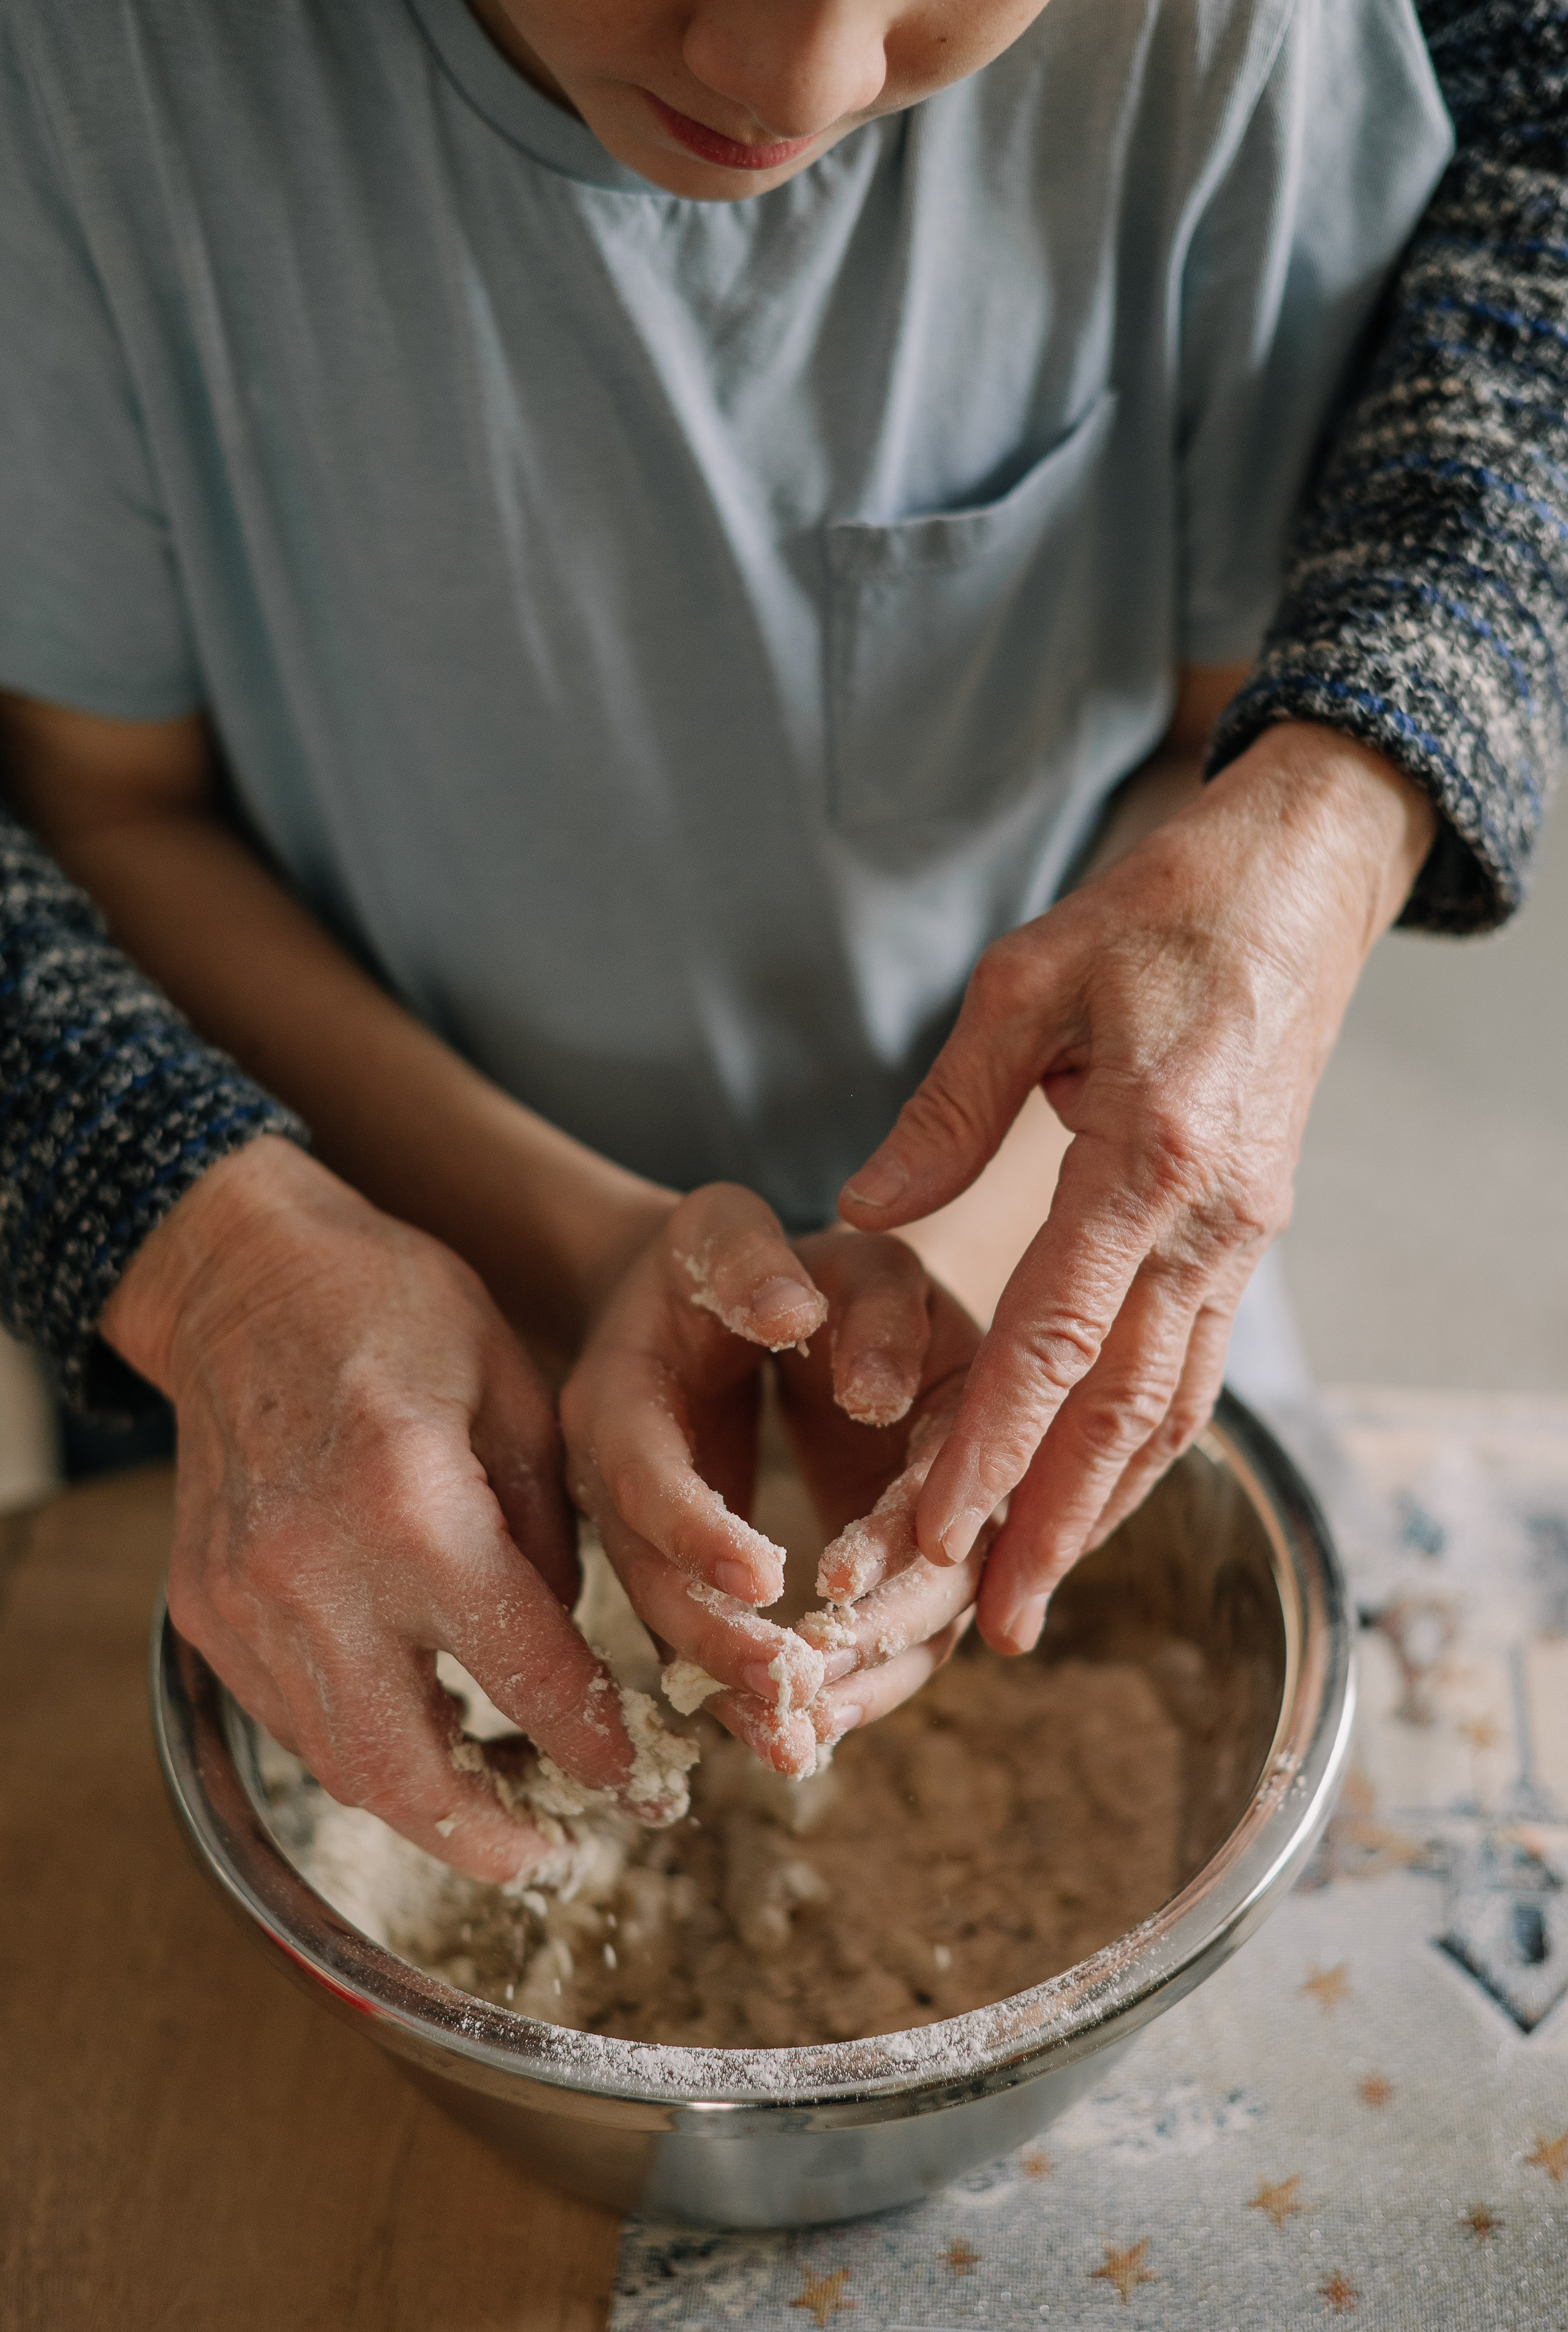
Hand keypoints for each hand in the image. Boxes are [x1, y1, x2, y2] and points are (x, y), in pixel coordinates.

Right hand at [103, 1137, 661, 1882]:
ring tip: (497, 1801)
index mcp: (413, 1506)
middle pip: (404, 1768)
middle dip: (489, 1836)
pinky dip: (356, 1745)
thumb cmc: (396, 1306)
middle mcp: (316, 1572)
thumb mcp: (518, 1388)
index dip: (591, 1745)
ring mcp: (244, 1600)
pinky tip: (414, 1728)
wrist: (242, 1271)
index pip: (523, 1673)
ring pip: (337, 1763)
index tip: (640, 1785)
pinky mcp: (204, 1607)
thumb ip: (546, 1529)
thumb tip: (560, 1644)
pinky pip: (288, 1717)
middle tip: (554, 1854)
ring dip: (422, 1803)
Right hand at [558, 1187, 985, 1771]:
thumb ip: (757, 1258)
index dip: (697, 1527)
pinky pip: (704, 1638)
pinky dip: (750, 1691)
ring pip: (675, 1630)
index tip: (770, 1574)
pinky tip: (803, 1738)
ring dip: (736, 1691)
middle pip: (651, 1581)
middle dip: (720, 1642)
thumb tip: (795, 1313)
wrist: (672, 1302)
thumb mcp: (731, 1226)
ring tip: (801, 1744)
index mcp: (611, 1395)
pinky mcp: (677, 1568)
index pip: (643, 1474)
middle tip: (791, 1692)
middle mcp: (609, 1480)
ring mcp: (637, 1535)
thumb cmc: (718, 1257)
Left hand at [839, 725, 1437, 1651]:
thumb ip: (946, 1109)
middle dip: (1047, 1523)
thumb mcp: (1025, 981)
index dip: (991, 1448)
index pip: (1057, 1338)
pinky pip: (1192, 1367)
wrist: (1295, 886)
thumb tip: (865, 1210)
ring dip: (1100, 1507)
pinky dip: (1140, 1445)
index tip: (932, 1536)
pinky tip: (1092, 1493)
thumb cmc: (1155, 916)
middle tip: (985, 1626)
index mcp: (1148, 1156)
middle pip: (1120, 1408)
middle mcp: (1208, 1221)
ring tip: (1031, 1595)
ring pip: (1169, 1406)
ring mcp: (1239, 1237)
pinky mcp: (1245, 1236)